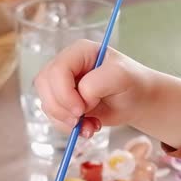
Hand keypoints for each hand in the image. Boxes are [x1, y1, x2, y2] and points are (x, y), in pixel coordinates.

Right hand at [34, 39, 153, 138]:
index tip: (82, 109)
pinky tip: (89, 128)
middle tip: (81, 120)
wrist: (136, 101)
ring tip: (92, 126)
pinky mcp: (64, 103)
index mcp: (78, 52)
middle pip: (44, 86)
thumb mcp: (121, 76)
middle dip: (60, 108)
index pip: (57, 70)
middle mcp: (66, 66)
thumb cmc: (131, 83)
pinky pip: (55, 117)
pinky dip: (70, 128)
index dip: (64, 92)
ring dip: (66, 122)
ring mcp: (62, 85)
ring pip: (47, 104)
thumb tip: (80, 98)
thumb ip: (97, 82)